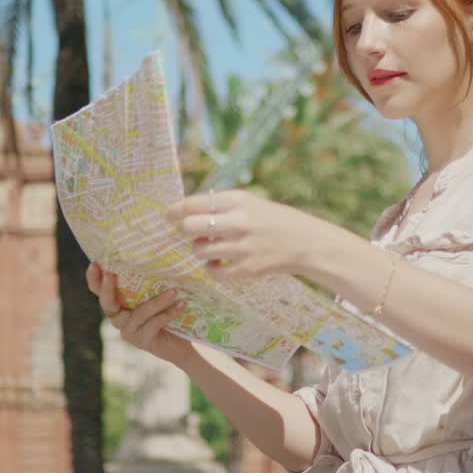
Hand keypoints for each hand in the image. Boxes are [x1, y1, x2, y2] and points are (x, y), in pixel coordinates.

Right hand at [87, 262, 192, 364]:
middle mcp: (119, 319)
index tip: (94, 263)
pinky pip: (154, 323)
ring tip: (174, 291)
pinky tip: (181, 304)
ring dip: (158, 301)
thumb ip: (149, 282)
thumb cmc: (167, 314)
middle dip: (107, 288)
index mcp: (119, 305)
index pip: (99, 291)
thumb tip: (157, 256)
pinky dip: (168, 313)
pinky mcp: (142, 341)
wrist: (179, 345)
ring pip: (140, 313)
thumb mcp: (156, 295)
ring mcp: (129, 332)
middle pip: (107, 303)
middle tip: (111, 273)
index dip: (94, 279)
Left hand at [165, 189, 318, 279]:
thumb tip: (182, 212)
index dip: (175, 210)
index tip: (168, 215)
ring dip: (200, 250)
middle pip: (190, 227)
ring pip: (199, 251)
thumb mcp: (248, 202)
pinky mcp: (247, 270)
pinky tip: (220, 263)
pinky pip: (213, 272)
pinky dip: (212, 269)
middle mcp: (238, 222)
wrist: (304, 242)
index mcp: (237, 201)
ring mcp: (242, 247)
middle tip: (189, 232)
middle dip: (185, 230)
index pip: (193, 203)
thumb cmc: (270, 219)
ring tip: (213, 247)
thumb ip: (219, 206)